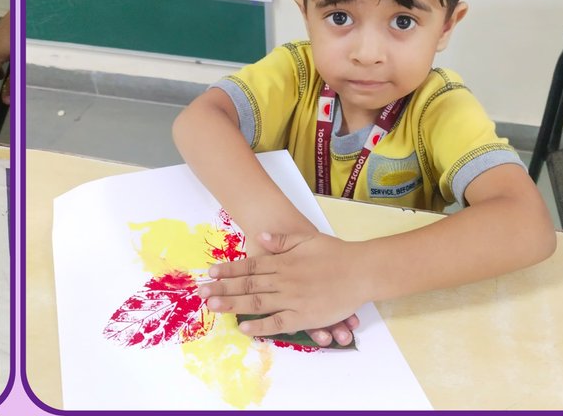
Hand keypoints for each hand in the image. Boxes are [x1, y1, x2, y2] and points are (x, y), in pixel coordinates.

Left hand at [199, 230, 367, 338]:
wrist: (360, 271)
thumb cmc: (334, 253)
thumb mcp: (305, 237)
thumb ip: (282, 239)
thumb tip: (261, 235)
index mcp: (281, 261)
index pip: (249, 266)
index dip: (229, 270)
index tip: (211, 272)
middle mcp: (282, 280)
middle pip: (247, 285)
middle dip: (223, 288)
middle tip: (202, 293)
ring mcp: (292, 299)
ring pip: (256, 302)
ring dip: (233, 305)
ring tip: (213, 306)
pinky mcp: (304, 316)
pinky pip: (278, 322)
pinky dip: (260, 326)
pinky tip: (245, 328)